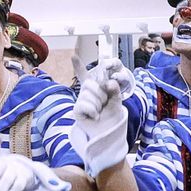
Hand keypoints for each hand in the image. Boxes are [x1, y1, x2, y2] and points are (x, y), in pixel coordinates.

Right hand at [69, 54, 130, 176]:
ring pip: (89, 94)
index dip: (78, 66)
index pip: (85, 75)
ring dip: (98, 104)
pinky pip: (85, 104)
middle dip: (102, 94)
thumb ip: (114, 89)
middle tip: (103, 104)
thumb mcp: (117, 100)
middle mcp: (86, 93)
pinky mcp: (77, 110)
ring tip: (98, 112)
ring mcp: (80, 101)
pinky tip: (93, 116)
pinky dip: (93, 111)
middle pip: (92, 84)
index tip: (73, 56)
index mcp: (95, 88)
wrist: (108, 133)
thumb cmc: (112, 117)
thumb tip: (109, 82)